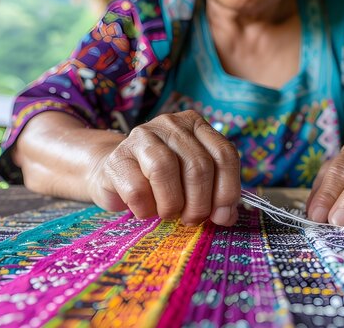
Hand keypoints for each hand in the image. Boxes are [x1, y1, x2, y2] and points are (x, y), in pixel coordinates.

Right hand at [88, 110, 240, 225]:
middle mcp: (171, 124)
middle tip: (192, 219)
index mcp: (196, 125)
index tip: (222, 216)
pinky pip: (137, 189)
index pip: (224, 155)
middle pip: (198, 165)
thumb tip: (226, 217)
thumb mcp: (193, 181)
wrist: (116, 175)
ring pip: (164, 170)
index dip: (228, 190)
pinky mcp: (117, 158)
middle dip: (200, 203)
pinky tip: (146, 210)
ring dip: (172, 204)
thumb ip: (215, 195)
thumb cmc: (163, 180)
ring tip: (169, 214)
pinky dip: (146, 209)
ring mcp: (141, 136)